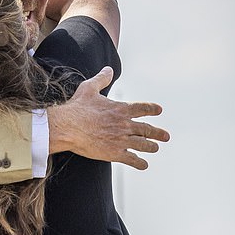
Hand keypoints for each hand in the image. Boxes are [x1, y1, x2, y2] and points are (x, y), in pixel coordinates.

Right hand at [47, 67, 169, 168]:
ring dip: (151, 147)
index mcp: (121, 109)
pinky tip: (144, 165)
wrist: (68, 127)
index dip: (152, 109)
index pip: (142, 108)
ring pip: (143, 144)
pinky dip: (139, 163)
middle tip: (166, 136)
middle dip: (158, 133)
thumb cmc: (77, 108)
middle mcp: (125, 124)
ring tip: (155, 148)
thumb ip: (101, 79)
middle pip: (147, 129)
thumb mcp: (89, 88)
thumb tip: (108, 69)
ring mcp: (121, 140)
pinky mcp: (114, 153)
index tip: (159, 110)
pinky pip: (132, 159)